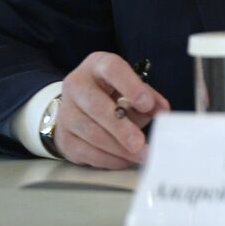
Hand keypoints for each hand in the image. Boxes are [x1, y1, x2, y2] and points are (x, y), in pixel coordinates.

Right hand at [55, 52, 170, 168]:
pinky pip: (84, 151)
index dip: (130, 86)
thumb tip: (162, 111)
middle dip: (121, 128)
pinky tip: (123, 160)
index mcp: (97, 65)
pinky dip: (107, 159)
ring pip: (90, 133)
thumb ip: (148, 96)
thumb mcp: (131, 86)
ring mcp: (66, 111)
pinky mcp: (62, 136)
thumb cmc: (112, 92)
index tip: (147, 104)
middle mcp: (77, 85)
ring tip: (139, 155)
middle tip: (140, 143)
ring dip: (117, 148)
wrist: (78, 103)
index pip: (112, 69)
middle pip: (96, 106)